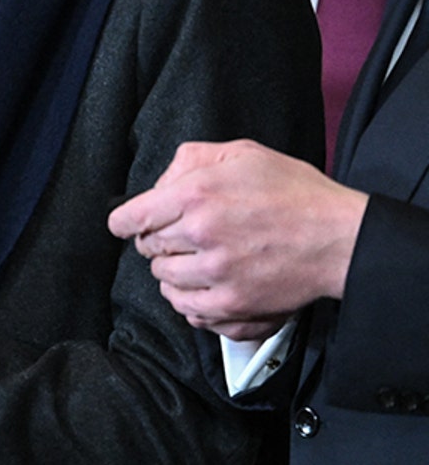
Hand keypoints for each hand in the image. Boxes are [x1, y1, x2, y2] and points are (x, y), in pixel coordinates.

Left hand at [108, 140, 368, 338]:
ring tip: (194, 260)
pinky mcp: (232, 304)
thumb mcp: (242, 155)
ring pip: (163, 279)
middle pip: (147, 247)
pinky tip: (201, 285)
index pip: (131, 217)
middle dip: (156, 241)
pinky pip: (186, 309)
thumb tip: (159, 185)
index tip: (125, 225)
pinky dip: (186, 299)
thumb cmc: (296, 193)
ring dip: (172, 270)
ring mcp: (215, 273)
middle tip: (179, 237)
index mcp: (196, 194)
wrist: (340, 238)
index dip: (124, 222)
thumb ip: (191, 160)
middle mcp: (200, 234)